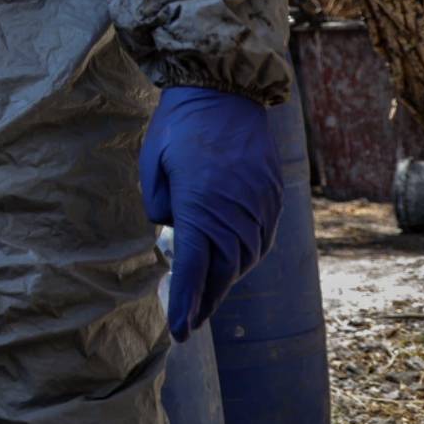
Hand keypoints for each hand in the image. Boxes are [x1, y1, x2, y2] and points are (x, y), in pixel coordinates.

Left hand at [140, 86, 283, 341]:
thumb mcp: (153, 164)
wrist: (225, 91)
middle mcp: (235, 213)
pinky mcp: (271, 198)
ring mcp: (258, 207)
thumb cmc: (180, 126)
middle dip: (206, 302)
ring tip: (205, 301)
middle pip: (223, 272)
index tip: (179, 332)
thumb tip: (174, 227)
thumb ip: (159, 204)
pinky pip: (259, 240)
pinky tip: (230, 264)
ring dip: (226, 281)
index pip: (194, 268)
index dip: (186, 302)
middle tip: (188, 326)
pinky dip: (244, 258)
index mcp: (200, 206)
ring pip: (245, 260)